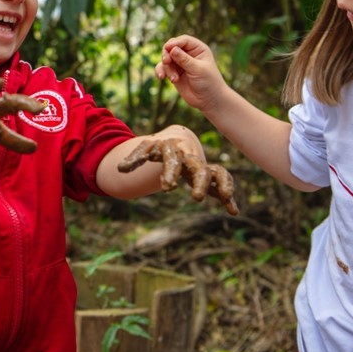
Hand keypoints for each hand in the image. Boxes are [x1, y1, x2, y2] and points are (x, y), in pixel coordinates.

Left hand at [118, 138, 238, 214]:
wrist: (178, 140)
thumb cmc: (160, 148)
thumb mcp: (147, 150)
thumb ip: (135, 158)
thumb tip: (119, 169)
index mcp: (173, 151)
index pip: (173, 160)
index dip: (170, 172)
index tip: (167, 187)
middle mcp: (191, 158)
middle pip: (198, 168)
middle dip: (199, 182)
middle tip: (197, 198)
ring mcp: (202, 166)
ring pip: (216, 173)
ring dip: (222, 185)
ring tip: (225, 198)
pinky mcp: (210, 176)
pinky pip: (222, 183)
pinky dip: (227, 197)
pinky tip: (233, 211)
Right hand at [155, 35, 227, 114]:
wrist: (209, 100)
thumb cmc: (209, 82)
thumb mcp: (198, 69)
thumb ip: (184, 59)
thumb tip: (172, 49)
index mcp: (198, 49)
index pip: (183, 40)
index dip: (174, 43)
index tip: (168, 48)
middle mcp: (188, 54)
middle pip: (171, 47)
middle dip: (167, 54)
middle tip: (166, 61)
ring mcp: (180, 63)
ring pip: (166, 59)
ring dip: (167, 68)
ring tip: (174, 79)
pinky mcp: (174, 72)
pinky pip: (162, 68)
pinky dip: (160, 72)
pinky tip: (161, 78)